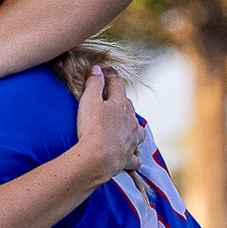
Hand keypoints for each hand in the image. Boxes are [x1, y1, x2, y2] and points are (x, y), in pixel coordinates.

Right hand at [74, 66, 144, 182]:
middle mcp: (131, 121)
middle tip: (110, 100)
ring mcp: (132, 139)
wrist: (98, 158)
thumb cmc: (92, 128)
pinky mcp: (129, 157)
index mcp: (121, 105)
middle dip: (121, 102)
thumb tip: (98, 69)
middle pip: (128, 107)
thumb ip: (94, 83)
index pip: (118, 85)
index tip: (105, 71)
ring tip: (126, 127)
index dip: (111, 77)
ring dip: (133, 127)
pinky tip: (131, 155)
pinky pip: (135, 157)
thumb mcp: (89, 100)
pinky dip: (134, 155)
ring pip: (138, 130)